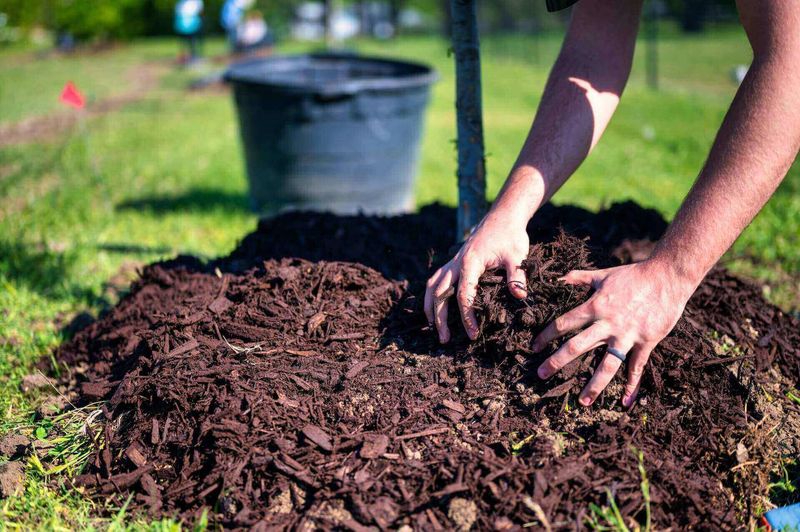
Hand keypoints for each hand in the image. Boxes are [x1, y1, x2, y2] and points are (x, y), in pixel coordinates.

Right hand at [424, 210, 529, 343]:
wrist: (503, 217)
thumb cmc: (511, 236)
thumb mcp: (517, 256)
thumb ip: (517, 276)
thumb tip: (519, 296)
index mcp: (470, 263)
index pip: (463, 295)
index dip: (466, 316)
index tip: (473, 334)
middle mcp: (456, 263)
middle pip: (439, 293)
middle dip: (439, 318)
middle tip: (444, 339)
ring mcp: (452, 262)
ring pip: (432, 286)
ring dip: (430, 307)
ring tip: (433, 328)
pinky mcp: (454, 262)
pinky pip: (436, 279)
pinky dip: (432, 295)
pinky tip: (434, 308)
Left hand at [533, 259, 696, 407]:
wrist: (667, 276)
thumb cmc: (634, 274)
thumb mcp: (603, 274)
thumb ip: (580, 277)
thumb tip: (560, 278)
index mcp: (595, 306)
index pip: (564, 324)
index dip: (546, 336)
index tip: (534, 347)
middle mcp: (608, 324)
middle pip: (577, 346)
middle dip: (557, 361)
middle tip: (541, 375)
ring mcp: (627, 335)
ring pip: (607, 365)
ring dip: (594, 385)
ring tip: (583, 402)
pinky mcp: (646, 342)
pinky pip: (636, 367)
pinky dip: (631, 385)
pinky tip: (625, 402)